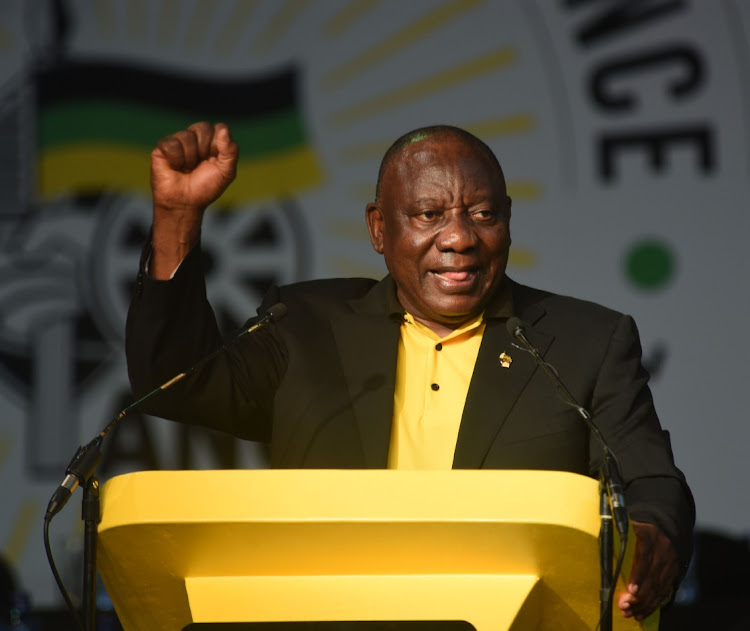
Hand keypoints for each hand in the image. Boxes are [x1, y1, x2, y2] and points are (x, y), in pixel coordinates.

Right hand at [149, 122, 237, 277]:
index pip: (214, 128)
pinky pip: (171, 144)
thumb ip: (230, 151)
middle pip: (202, 128)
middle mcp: (189, 142)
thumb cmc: (204, 193)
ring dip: (192, 157)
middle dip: (206, 150)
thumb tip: (225, 129)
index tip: (215, 160)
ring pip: (188, 136)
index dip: (217, 144)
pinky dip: (176, 158)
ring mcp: (174, 146)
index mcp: (205, 145)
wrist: (185, 208)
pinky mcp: (159, 152)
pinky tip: (175, 168)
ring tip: (187, 170)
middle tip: (200, 166)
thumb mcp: (225, 173)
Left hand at [618, 520, 678, 620]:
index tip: (631, 590)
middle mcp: (662, 551)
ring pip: (658, 587)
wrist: (666, 525)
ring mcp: (669, 564)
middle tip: (625, 606)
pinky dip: (653, 604)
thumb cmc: (641, 528)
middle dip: (638, 596)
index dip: (638, 575)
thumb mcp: (631, 525)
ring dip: (644, 603)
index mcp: (648, 537)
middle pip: (651, 577)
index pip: (645, 558)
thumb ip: (618, 532)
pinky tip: (642, 613)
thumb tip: (604, 539)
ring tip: (630, 613)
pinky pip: (664, 592)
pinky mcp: (673, 573)